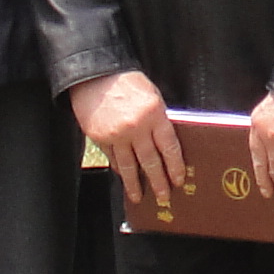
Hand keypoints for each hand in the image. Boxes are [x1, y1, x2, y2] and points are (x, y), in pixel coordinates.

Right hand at [73, 69, 186, 217]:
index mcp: (154, 114)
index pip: (169, 147)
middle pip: (150, 161)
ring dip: (135, 184)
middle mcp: (137, 127)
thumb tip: (165, 145)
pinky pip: (113, 158)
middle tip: (163, 197)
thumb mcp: (152, 96)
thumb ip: (159, 119)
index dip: (175, 166)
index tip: (178, 180)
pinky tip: (124, 177)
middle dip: (158, 181)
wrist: (95, 76)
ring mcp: (117, 134)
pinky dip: (119, 169)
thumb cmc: (127, 82)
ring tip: (138, 197)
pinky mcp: (100, 137)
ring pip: (129, 166)